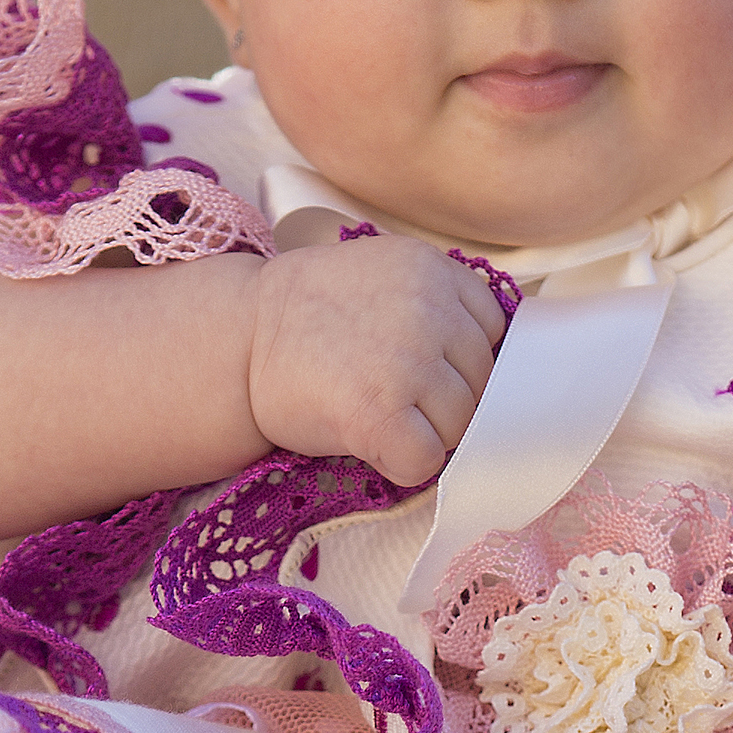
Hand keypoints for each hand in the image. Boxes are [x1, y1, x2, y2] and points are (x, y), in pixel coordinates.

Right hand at [244, 234, 508, 487]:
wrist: (236, 341)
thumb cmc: (307, 319)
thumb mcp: (382, 276)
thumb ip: (438, 301)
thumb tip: (496, 361)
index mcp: (435, 268)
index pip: (493, 333)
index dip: (458, 360)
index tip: (417, 364)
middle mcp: (430, 310)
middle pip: (482, 382)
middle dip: (444, 400)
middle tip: (389, 393)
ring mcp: (409, 362)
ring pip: (461, 424)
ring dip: (424, 433)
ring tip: (374, 413)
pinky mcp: (382, 413)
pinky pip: (425, 459)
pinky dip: (402, 464)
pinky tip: (369, 441)